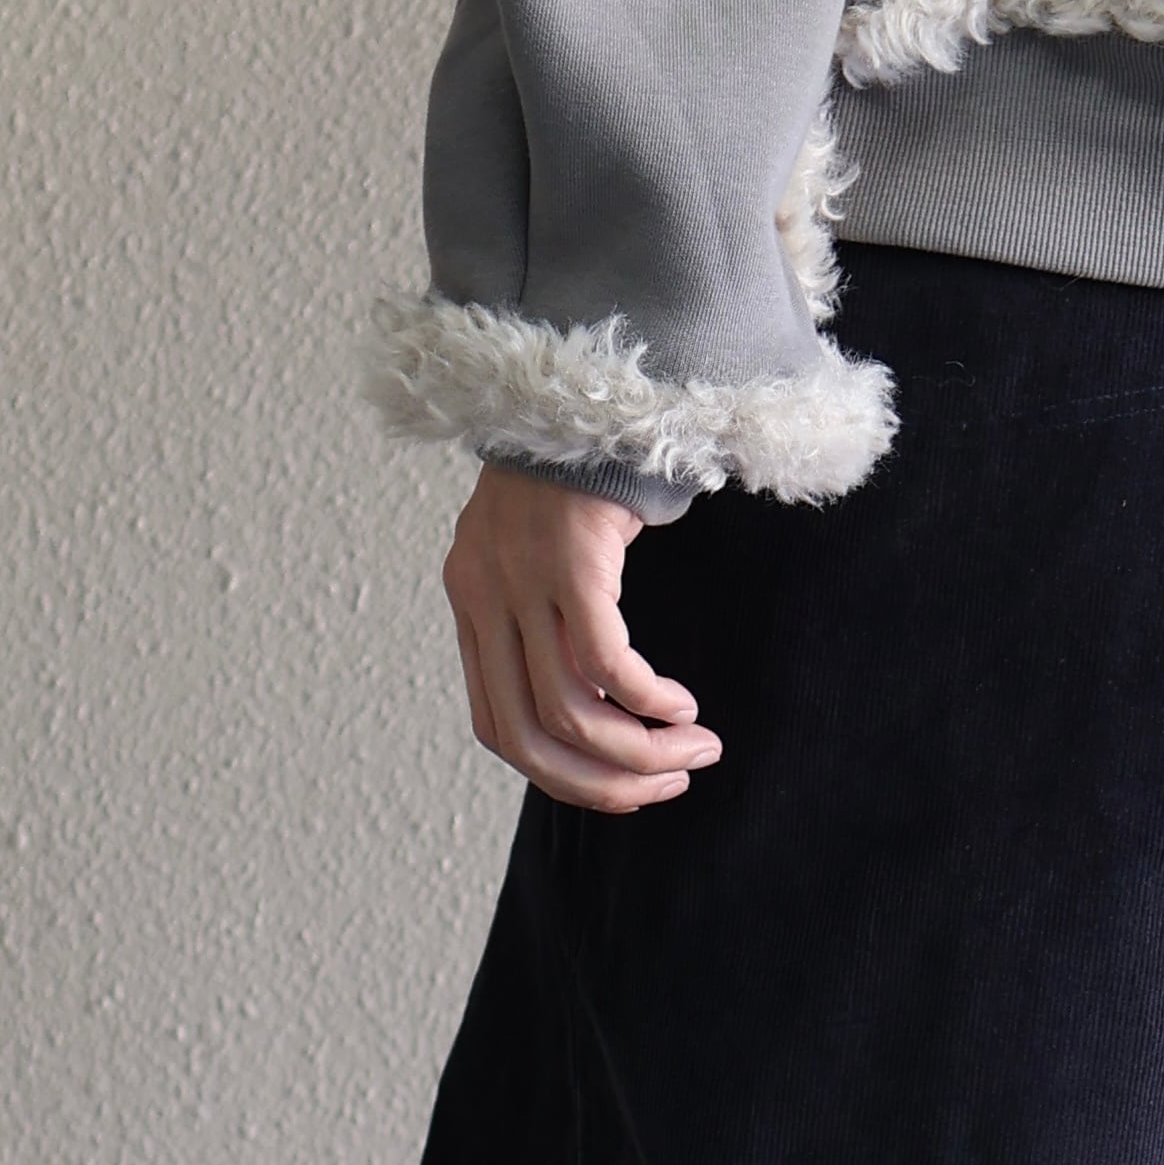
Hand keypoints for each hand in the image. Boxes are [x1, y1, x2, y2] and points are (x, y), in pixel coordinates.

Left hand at [442, 468, 720, 814]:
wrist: (583, 378)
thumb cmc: (577, 465)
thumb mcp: (543, 550)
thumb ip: (550, 616)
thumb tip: (603, 693)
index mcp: (472, 603)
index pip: (498, 729)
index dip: (560, 776)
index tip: (621, 785)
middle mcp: (485, 597)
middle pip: (528, 740)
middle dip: (602, 784)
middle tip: (667, 785)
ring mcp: (522, 580)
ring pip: (570, 713)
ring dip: (639, 752)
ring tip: (691, 753)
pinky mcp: (570, 562)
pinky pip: (606, 662)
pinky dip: (647, 700)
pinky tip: (681, 708)